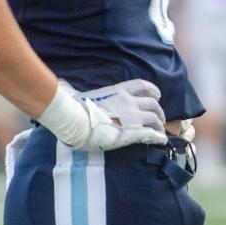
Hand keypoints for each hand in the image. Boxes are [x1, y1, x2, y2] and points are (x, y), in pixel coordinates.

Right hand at [39, 80, 168, 149]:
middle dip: (158, 111)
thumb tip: (63, 84)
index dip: (152, 90)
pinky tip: (162, 140)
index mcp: (119, 91)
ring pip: (155, 118)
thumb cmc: (74, 107)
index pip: (142, 85)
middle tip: (159, 118)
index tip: (157, 95)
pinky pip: (152, 134)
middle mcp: (130, 102)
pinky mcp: (133, 132)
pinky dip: (159, 137)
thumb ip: (79, 91)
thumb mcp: (82, 94)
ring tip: (160, 130)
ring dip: (159, 124)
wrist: (75, 119)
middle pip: (153, 104)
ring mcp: (133, 117)